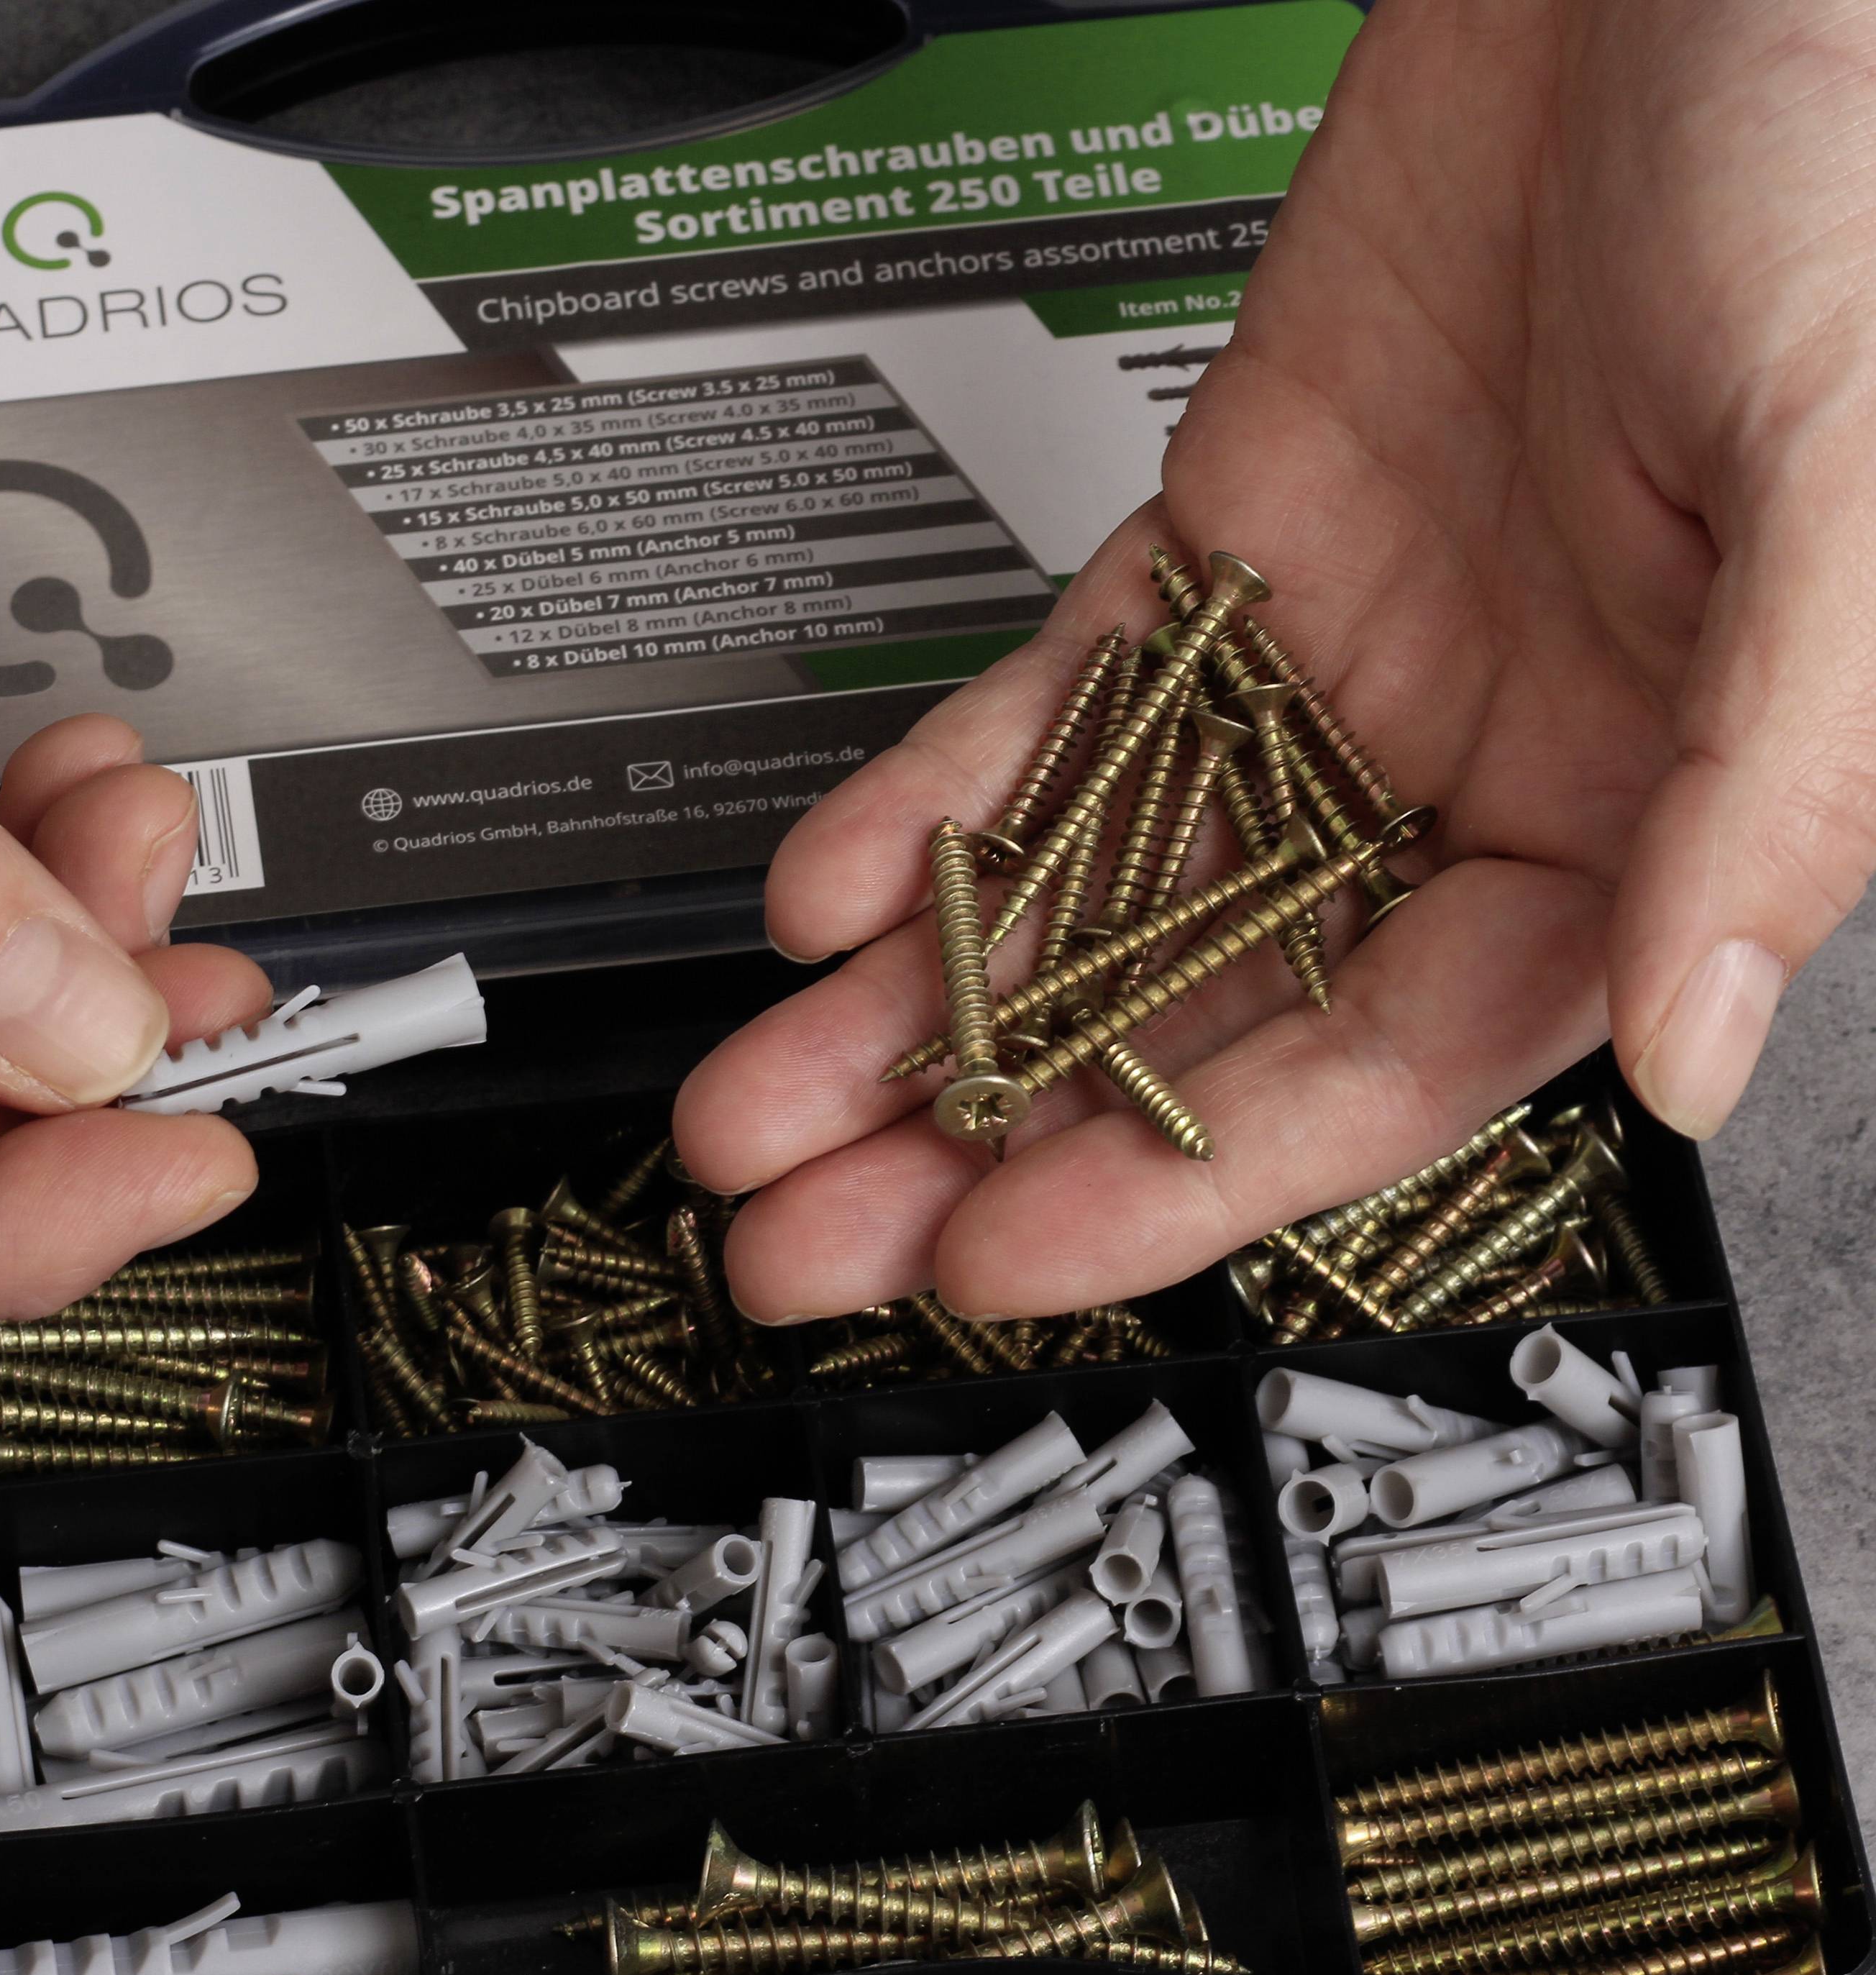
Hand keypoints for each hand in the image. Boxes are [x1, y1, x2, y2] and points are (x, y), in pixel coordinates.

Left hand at [675, 0, 1875, 1322]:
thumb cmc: (1831, 160)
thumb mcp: (1855, 486)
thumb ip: (1769, 792)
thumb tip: (1695, 1051)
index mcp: (1630, 812)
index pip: (1374, 1068)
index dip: (1179, 1182)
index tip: (1006, 1260)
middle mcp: (1461, 772)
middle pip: (1190, 1015)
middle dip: (990, 1140)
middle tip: (813, 1244)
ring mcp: (1328, 668)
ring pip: (1094, 885)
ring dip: (921, 1006)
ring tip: (761, 1117)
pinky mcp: (1226, 549)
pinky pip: (1061, 708)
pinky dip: (942, 801)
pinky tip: (833, 895)